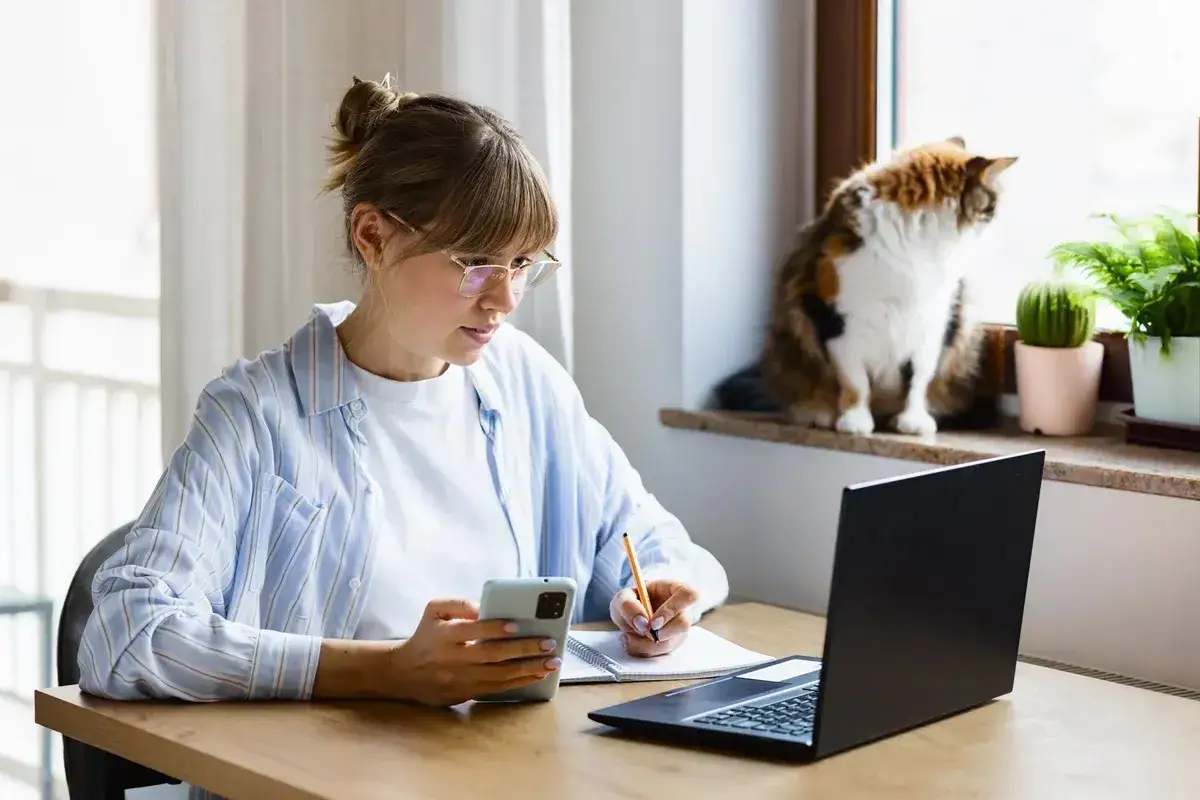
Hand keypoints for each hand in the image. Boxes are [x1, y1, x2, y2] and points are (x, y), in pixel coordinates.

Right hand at [387, 598, 561, 705]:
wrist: (404, 672)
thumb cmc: (426, 635)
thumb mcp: (434, 610)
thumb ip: (459, 604)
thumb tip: (485, 607)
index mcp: (445, 635)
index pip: (473, 630)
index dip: (495, 628)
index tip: (517, 624)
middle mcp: (453, 659)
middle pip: (493, 655)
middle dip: (524, 649)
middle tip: (548, 643)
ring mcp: (460, 679)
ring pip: (499, 676)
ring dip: (528, 669)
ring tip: (551, 662)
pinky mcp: (466, 694)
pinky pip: (497, 689)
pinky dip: (519, 683)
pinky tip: (536, 675)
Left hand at [608, 578, 698, 657]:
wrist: (632, 614)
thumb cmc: (634, 600)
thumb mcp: (623, 596)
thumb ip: (627, 604)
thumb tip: (641, 622)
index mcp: (677, 590)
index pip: (689, 595)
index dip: (672, 609)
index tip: (653, 621)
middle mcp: (682, 611)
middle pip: (683, 625)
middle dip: (659, 633)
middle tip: (642, 631)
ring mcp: (678, 631)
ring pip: (670, 643)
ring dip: (646, 644)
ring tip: (627, 636)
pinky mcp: (670, 646)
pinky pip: (660, 654)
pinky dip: (642, 650)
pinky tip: (631, 641)